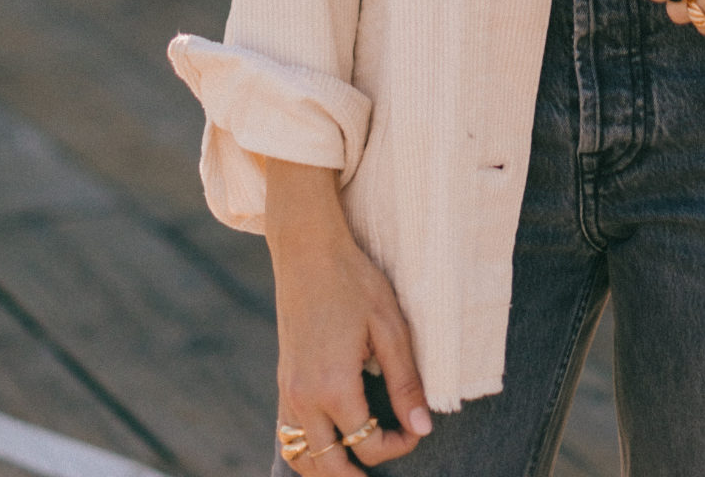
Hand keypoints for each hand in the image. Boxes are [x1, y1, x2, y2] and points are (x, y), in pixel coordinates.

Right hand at [266, 161, 431, 464]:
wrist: (308, 249)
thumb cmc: (353, 281)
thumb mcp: (390, 327)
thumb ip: (406, 382)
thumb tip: (422, 427)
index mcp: (334, 386)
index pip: (366, 443)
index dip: (397, 445)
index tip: (416, 429)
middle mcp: (304, 397)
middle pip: (329, 466)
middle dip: (360, 474)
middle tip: (388, 457)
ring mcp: (288, 391)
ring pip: (301, 457)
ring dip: (327, 471)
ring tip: (355, 469)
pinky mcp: (283, 381)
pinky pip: (286, 435)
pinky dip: (306, 452)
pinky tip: (327, 446)